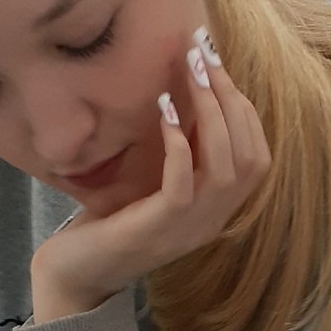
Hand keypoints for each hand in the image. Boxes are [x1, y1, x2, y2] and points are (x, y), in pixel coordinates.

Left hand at [30, 30, 270, 322]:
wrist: (74, 275)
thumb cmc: (108, 224)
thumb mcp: (152, 185)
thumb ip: (178, 156)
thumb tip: (186, 98)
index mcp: (216, 211)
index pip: (256, 158)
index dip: (245, 109)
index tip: (218, 66)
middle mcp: (211, 222)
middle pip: (249, 157)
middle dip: (232, 99)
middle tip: (205, 56)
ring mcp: (187, 229)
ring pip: (226, 168)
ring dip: (212, 113)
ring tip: (191, 74)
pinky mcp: (157, 229)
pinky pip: (184, 185)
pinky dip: (180, 144)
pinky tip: (166, 112)